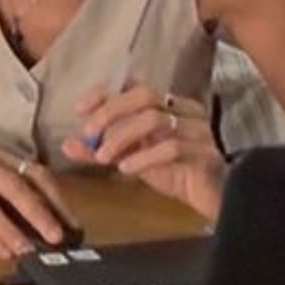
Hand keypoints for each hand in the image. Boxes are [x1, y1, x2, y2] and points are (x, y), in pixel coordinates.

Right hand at [0, 141, 76, 260]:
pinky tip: (0, 249)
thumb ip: (5, 187)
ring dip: (12, 228)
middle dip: (39, 212)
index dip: (56, 197)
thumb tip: (40, 219)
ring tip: (28, 250)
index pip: (33, 172)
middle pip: (14, 184)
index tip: (73, 223)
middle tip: (57, 237)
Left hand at [62, 83, 228, 221]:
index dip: (105, 93)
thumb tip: (67, 145)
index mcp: (170, 105)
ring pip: (155, 119)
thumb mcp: (133, 160)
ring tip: (104, 157)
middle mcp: (185, 110)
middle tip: (89, 133)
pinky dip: (143, 157)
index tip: (79, 109)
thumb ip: (102, 150)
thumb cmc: (177, 174)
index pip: (134, 85)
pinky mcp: (204, 154)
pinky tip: (126, 170)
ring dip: (121, 137)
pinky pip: (171, 148)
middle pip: (144, 94)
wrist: (218, 199)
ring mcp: (197, 130)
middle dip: (110, 111)